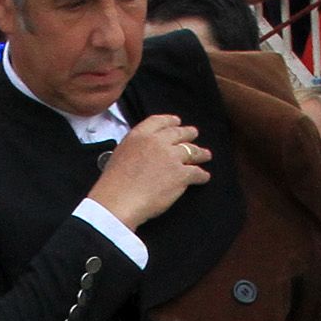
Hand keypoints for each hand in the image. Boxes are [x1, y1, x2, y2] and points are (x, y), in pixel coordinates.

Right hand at [92, 112, 211, 227]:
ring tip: (205, 155)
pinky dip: (202, 175)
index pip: (159, 121)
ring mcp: (172, 157)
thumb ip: (135, 147)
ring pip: (192, 151)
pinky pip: (196, 172)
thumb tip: (143, 152)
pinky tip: (204, 177)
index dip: (171, 121)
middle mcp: (158, 142)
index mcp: (140, 135)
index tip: (177, 122)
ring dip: (200, 153)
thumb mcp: (120, 154)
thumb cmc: (114, 183)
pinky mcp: (181, 174)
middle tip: (194, 134)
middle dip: (188, 134)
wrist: (120, 200)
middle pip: (178, 133)